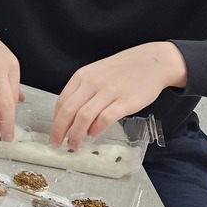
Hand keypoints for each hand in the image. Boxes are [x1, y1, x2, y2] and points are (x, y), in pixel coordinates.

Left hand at [50, 42, 186, 148]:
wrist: (152, 61)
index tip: (53, 132)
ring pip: (84, 117)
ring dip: (75, 134)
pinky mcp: (126, 101)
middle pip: (68, 111)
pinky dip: (96, 129)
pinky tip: (93, 134)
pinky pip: (105, 118)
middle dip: (59, 131)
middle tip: (56, 144)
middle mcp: (92, 83)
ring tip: (74, 144)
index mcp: (82, 76)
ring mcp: (109, 91)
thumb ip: (84, 91)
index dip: (55, 120)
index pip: (62, 101)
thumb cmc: (123, 69)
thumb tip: (72, 117)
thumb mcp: (96, 73)